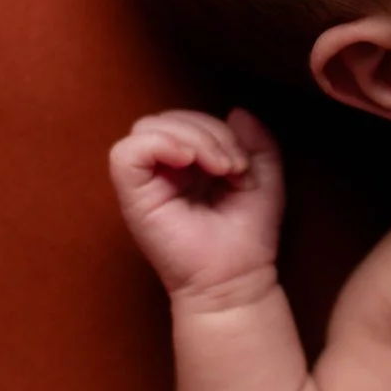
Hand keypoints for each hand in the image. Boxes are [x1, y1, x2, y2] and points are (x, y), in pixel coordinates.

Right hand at [107, 108, 284, 307]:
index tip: (242, 163)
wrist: (236, 279)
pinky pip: (126, 153)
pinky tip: (188, 164)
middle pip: (167, 118)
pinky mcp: (132, 197)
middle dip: (206, 131)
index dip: (216, 128)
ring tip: (219, 169)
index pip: (186, 120)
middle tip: (232, 167)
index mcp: (186, 165)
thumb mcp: (264, 177)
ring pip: (148, 127)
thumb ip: (257, 142)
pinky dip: (161, 146)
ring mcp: (143, 183)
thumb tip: (236, 111)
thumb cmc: (247, 236)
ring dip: (191, 138)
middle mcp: (160, 170)